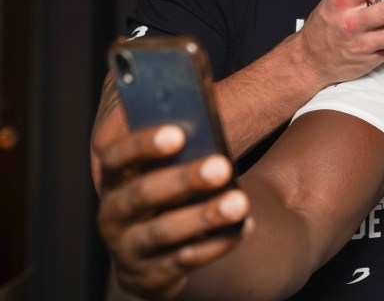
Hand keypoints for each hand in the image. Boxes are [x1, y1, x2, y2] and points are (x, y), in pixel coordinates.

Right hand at [96, 125, 248, 299]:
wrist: (155, 258)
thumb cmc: (168, 200)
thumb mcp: (164, 177)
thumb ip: (181, 156)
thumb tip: (212, 133)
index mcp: (115, 181)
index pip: (116, 158)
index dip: (143, 144)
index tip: (178, 134)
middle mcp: (113, 216)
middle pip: (142, 194)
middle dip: (183, 180)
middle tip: (221, 166)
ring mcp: (129, 249)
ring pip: (163, 232)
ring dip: (204, 215)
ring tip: (239, 202)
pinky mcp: (151, 277)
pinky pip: (184, 261)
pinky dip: (215, 244)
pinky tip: (242, 228)